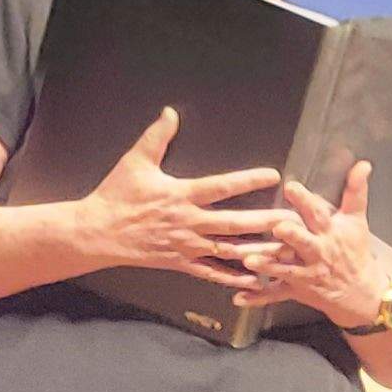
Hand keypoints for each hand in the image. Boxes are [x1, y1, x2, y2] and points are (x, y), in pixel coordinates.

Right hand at [72, 108, 279, 281]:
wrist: (97, 232)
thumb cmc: (116, 195)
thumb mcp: (135, 162)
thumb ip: (156, 137)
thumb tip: (170, 112)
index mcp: (181, 195)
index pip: (222, 187)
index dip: (248, 180)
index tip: (273, 175)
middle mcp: (188, 222)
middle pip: (234, 223)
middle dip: (266, 222)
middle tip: (293, 220)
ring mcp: (186, 245)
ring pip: (228, 250)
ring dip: (257, 251)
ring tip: (284, 251)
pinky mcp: (181, 263)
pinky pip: (212, 272)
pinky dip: (234, 277)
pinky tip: (255, 279)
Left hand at [232, 162, 391, 325]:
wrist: (362, 295)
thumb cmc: (355, 253)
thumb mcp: (358, 221)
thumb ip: (356, 191)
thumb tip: (363, 163)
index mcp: (330, 232)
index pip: (318, 214)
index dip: (306, 201)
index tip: (291, 187)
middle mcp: (318, 252)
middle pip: (303, 243)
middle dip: (291, 236)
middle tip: (277, 227)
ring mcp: (307, 274)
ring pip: (285, 270)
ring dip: (267, 265)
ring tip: (249, 260)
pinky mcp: (297, 291)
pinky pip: (275, 295)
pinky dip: (257, 298)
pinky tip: (239, 299)